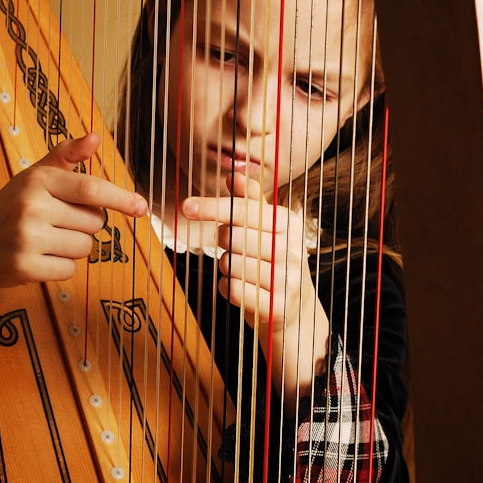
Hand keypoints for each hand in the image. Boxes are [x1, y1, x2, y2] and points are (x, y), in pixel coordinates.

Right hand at [0, 133, 147, 312]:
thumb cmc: (12, 207)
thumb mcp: (35, 176)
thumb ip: (66, 156)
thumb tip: (95, 137)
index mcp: (38, 181)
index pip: (90, 189)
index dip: (120, 198)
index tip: (142, 207)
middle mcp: (32, 207)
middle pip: (94, 223)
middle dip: (85, 226)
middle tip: (56, 223)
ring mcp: (27, 238)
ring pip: (85, 248)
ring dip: (73, 248)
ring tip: (46, 241)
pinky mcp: (24, 267)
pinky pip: (69, 270)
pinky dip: (60, 267)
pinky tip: (39, 258)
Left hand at [182, 174, 328, 403]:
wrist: (296, 309)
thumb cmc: (274, 262)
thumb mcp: (268, 228)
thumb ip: (251, 200)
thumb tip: (233, 172)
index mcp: (288, 223)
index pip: (244, 209)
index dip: (212, 206)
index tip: (186, 206)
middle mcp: (291, 248)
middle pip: (232, 236)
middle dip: (222, 241)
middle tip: (234, 247)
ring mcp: (286, 278)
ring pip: (229, 264)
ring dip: (226, 267)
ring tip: (243, 270)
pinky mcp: (276, 305)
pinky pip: (232, 290)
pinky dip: (227, 288)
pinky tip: (241, 288)